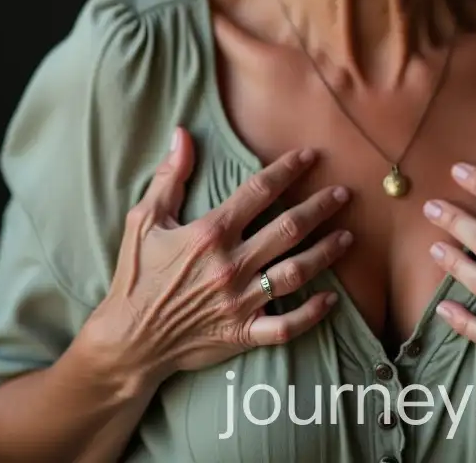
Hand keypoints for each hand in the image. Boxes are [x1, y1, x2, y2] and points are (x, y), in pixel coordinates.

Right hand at [79, 129, 351, 393]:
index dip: (287, 170)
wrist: (127, 341)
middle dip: (320, 207)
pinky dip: (312, 313)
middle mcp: (231, 265)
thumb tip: (182, 134)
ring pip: (296, 272)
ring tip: (348, 236)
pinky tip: (331, 298)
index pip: (259, 192)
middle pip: (289, 228)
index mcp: (210, 233)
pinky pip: (287, 325)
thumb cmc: (136, 276)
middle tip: (344, 193)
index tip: (310, 156)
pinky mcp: (243, 334)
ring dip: (326, 252)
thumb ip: (170, 176)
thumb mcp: (143, 220)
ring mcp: (241, 302)